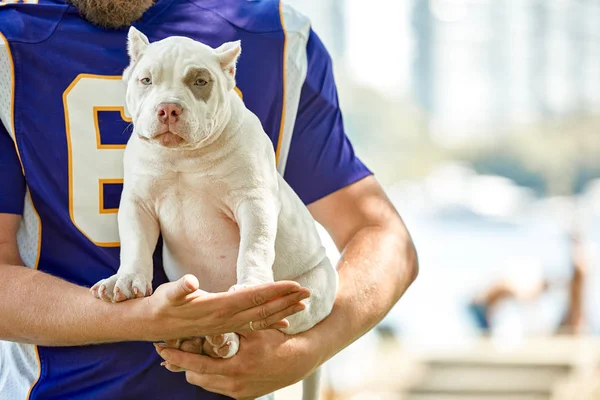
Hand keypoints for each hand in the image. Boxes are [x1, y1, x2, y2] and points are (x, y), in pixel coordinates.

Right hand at [143, 274, 309, 340]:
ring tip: (304, 305)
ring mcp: (227, 325)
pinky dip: (271, 324)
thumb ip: (179, 289)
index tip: (296, 284)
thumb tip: (190, 283)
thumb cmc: (161, 305)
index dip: (276, 290)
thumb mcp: (167, 294)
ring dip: (283, 310)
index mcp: (219, 307)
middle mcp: (227, 319)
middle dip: (287, 300)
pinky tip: (284, 323)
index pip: (254, 296)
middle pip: (264, 309)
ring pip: (262, 319)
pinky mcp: (225, 327)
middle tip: (309, 291)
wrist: (152, 325)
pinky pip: (253, 327)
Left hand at [154, 329, 320, 398]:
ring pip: (206, 383)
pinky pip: (219, 387)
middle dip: (186, 365)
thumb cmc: (275, 340)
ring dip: (200, 370)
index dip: (177, 358)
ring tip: (197, 355)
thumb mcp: (255, 329)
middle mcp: (233, 385)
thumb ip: (232, 322)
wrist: (297, 362)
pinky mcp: (243, 397)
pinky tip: (217, 363)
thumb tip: (212, 307)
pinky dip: (214, 376)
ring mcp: (238, 393)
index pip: (196, 365)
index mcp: (234, 367)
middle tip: (178, 350)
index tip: (161, 350)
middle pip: (196, 377)